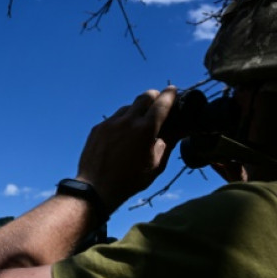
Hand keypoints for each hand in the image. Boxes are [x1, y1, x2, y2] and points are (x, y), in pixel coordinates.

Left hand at [75, 87, 176, 209]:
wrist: (96, 187)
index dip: (170, 95)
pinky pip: (113, 118)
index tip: (174, 90)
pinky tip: (122, 134)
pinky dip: (122, 121)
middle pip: (144, 97)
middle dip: (154, 96)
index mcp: (146, 129)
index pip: (162, 103)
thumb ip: (168, 143)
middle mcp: (127, 121)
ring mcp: (110, 123)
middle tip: (158, 102)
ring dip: (136, 110)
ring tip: (139, 122)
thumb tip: (179, 129)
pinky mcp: (98, 128)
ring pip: (127, 107)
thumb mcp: (156, 164)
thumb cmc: (130, 180)